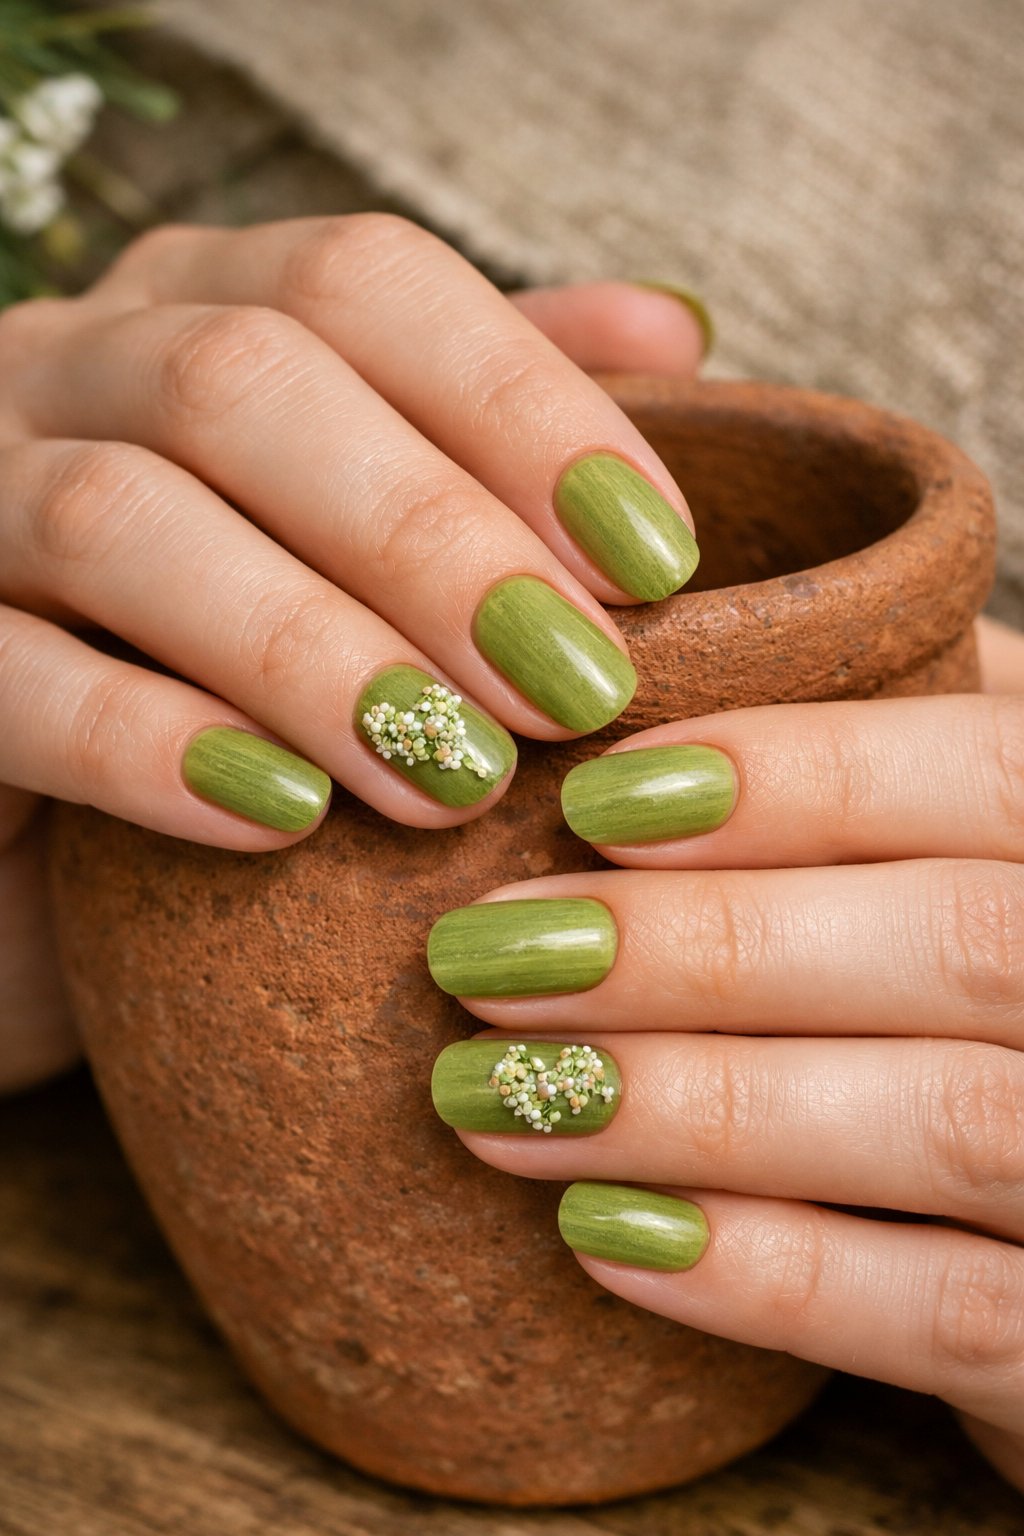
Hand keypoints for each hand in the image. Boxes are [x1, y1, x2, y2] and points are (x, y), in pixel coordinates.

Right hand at [0, 213, 706, 1090]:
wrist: (45, 843)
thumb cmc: (237, 673)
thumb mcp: (369, 538)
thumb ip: (487, 423)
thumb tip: (672, 332)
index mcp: (196, 311)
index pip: (362, 280)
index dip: (519, 404)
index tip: (654, 559)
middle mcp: (69, 371)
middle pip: (246, 381)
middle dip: (431, 536)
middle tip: (575, 686)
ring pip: (117, 517)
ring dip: (312, 649)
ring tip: (456, 774)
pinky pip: (8, 680)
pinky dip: (149, 747)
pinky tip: (280, 820)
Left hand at [428, 660, 1023, 1489]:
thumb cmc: (1002, 992)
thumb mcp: (986, 852)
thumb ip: (910, 751)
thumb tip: (677, 662)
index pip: (990, 777)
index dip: (797, 777)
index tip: (587, 801)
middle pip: (954, 944)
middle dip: (697, 947)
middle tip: (481, 952)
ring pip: (943, 1122)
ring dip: (692, 1107)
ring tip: (492, 1094)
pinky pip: (953, 1316)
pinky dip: (770, 1279)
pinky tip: (601, 1237)